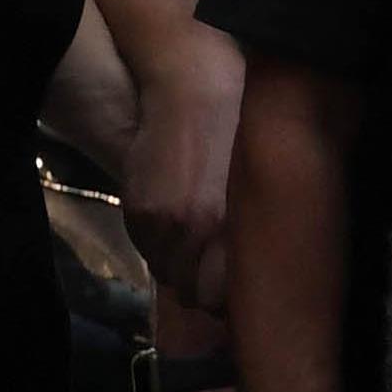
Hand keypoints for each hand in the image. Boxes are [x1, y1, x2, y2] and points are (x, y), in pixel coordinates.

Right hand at [125, 52, 241, 306]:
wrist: (192, 93)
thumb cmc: (234, 138)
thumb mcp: (250, 191)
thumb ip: (241, 232)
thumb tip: (245, 273)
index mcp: (232, 227)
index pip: (220, 297)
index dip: (224, 298)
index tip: (231, 290)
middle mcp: (197, 230)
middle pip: (193, 293)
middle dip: (202, 288)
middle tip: (212, 272)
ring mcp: (164, 222)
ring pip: (167, 273)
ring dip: (179, 267)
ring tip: (193, 246)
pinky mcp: (140, 210)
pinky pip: (147, 251)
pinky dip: (158, 247)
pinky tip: (171, 226)